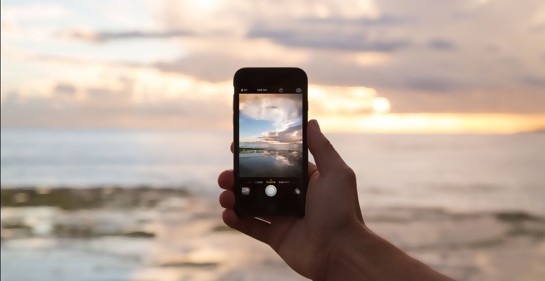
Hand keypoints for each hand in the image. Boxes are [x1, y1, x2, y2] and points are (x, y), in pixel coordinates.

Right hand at [218, 119, 364, 278]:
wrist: (341, 252)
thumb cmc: (342, 210)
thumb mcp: (335, 172)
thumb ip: (321, 147)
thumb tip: (311, 121)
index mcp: (305, 180)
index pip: (276, 163)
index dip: (257, 156)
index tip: (237, 147)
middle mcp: (293, 197)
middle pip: (259, 183)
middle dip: (239, 177)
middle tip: (225, 175)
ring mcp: (284, 217)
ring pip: (251, 203)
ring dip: (234, 198)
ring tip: (224, 195)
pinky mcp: (276, 237)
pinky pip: (252, 227)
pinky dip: (237, 221)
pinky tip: (227, 214)